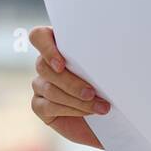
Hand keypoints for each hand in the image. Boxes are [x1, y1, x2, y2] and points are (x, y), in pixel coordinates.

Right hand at [28, 26, 109, 148]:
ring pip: (49, 88)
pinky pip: (47, 106)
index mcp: (58, 45)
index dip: (46, 48)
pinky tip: (87, 112)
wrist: (112, 114)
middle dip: (71, 82)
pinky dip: (70, 110)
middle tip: (92, 92)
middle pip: (44, 66)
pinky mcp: (39, 105)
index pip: (39, 36)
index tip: (62, 64)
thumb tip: (107, 55)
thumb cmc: (108, 84)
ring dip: (76, 99)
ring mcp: (40, 84)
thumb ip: (97, 58)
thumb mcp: (105, 68)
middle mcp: (45, 63)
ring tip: (99, 106)